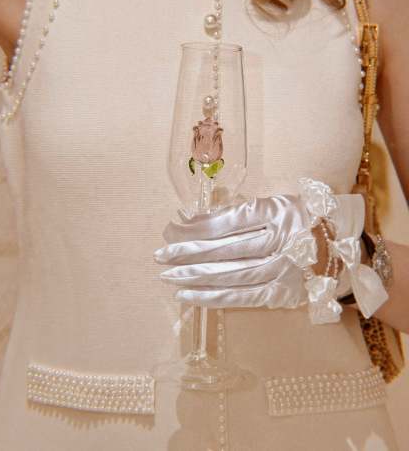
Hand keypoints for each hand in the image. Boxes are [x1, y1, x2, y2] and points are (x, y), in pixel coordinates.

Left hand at [153, 178, 387, 319]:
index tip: (171, 229)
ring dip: (193, 276)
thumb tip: (194, 220)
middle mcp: (278, 242)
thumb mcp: (275, 203)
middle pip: (223, 249)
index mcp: (275, 213)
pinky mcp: (280, 295)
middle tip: (159, 254)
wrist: (343, 252)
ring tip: (166, 275)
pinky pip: (240, 298)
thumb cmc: (301, 220)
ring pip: (228, 275)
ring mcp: (280, 271)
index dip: (195, 227)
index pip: (226, 222)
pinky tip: (187, 295)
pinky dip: (211, 297)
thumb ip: (240, 211)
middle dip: (186, 252)